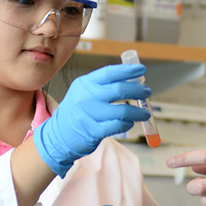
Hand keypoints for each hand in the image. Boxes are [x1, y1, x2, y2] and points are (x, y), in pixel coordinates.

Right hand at [33, 64, 150, 176]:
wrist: (59, 135)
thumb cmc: (78, 111)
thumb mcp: (84, 92)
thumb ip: (105, 85)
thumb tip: (133, 80)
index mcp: (85, 84)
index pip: (110, 73)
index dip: (128, 71)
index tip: (141, 70)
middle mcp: (86, 97)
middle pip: (119, 90)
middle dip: (138, 90)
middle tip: (146, 92)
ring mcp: (89, 115)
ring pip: (122, 111)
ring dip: (138, 112)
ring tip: (144, 113)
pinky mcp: (93, 132)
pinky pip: (119, 126)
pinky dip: (128, 124)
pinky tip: (130, 122)